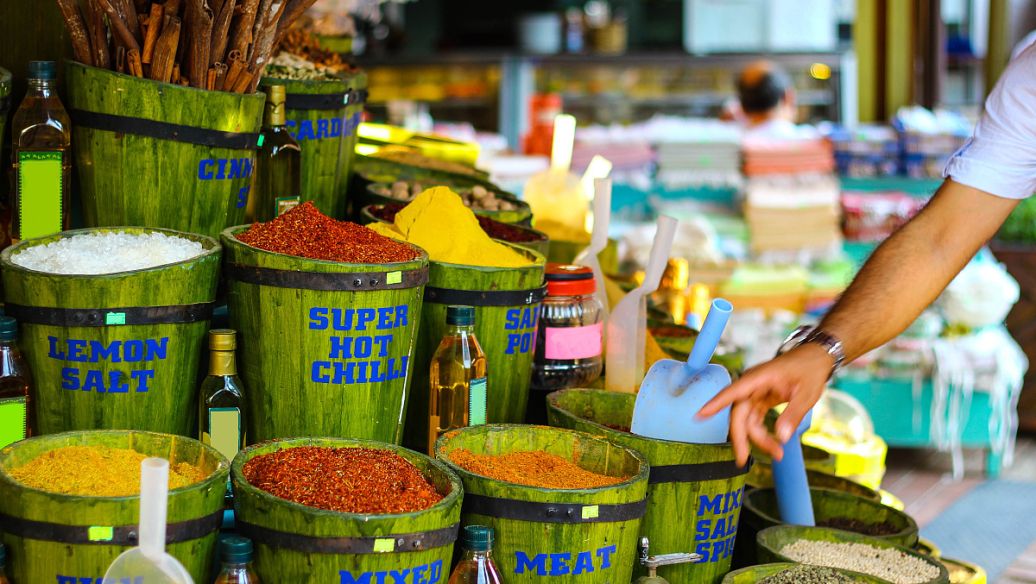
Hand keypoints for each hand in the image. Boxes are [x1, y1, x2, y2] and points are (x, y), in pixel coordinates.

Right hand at [696, 343, 832, 466]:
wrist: (815, 358)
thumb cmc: (810, 371)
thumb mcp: (807, 394)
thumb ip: (793, 414)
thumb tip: (782, 437)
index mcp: (760, 378)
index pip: (733, 392)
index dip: (716, 403)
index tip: (699, 415)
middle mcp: (753, 385)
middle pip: (738, 414)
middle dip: (740, 437)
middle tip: (742, 460)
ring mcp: (755, 393)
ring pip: (747, 420)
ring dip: (758, 439)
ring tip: (778, 454)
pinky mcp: (761, 399)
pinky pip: (755, 419)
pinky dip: (763, 433)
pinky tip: (774, 444)